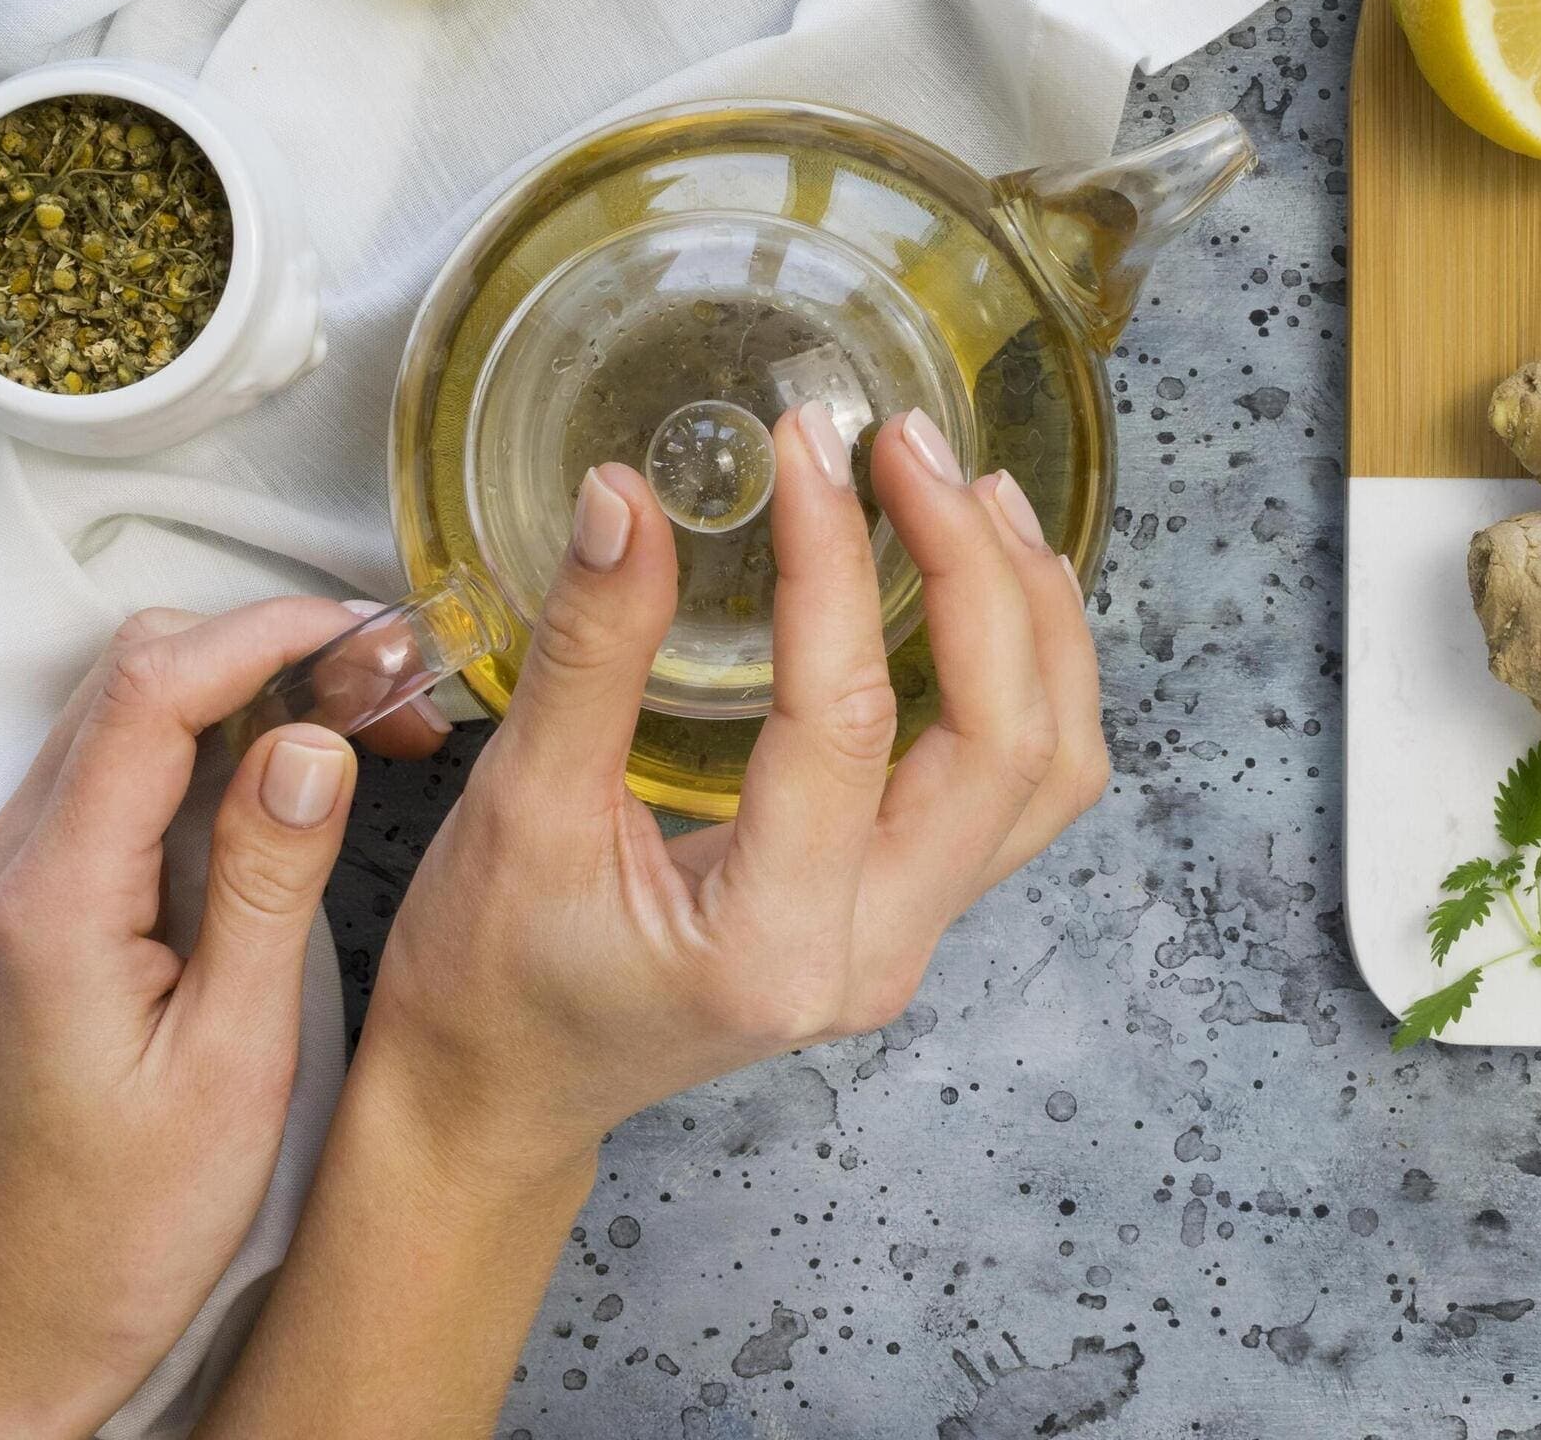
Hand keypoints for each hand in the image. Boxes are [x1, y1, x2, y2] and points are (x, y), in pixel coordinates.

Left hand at [0, 599, 442, 1439]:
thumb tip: (311, 740)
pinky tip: (301, 773)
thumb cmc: (133, 1217)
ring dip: (249, 686)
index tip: (373, 635)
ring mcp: (17, 874)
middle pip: (133, 673)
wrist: (26, 1309)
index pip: (149, 692)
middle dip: (272, 647)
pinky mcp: (40, 896)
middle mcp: (13, 863)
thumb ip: (264, 883)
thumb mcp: (233, 1058)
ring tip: (372, 723)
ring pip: (128, 706)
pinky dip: (217, 737)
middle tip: (395, 687)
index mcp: (55, 899)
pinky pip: (122, 765)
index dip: (268, 634)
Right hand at [197, 405, 1107, 1437]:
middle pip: (1007, 742)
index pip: (847, 718)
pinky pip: (1022, 787)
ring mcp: (910, 939)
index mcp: (773, 943)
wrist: (498, 1095)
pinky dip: (1029, 673)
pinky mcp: (911, 913)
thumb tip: (631, 495)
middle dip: (976, 570)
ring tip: (975, 490)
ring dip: (1034, 619)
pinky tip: (985, 583)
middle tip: (906, 446)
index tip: (807, 447)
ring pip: (1049, 768)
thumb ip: (590, 651)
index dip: (836, 561)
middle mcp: (876, 953)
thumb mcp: (519, 807)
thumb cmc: (491, 977)